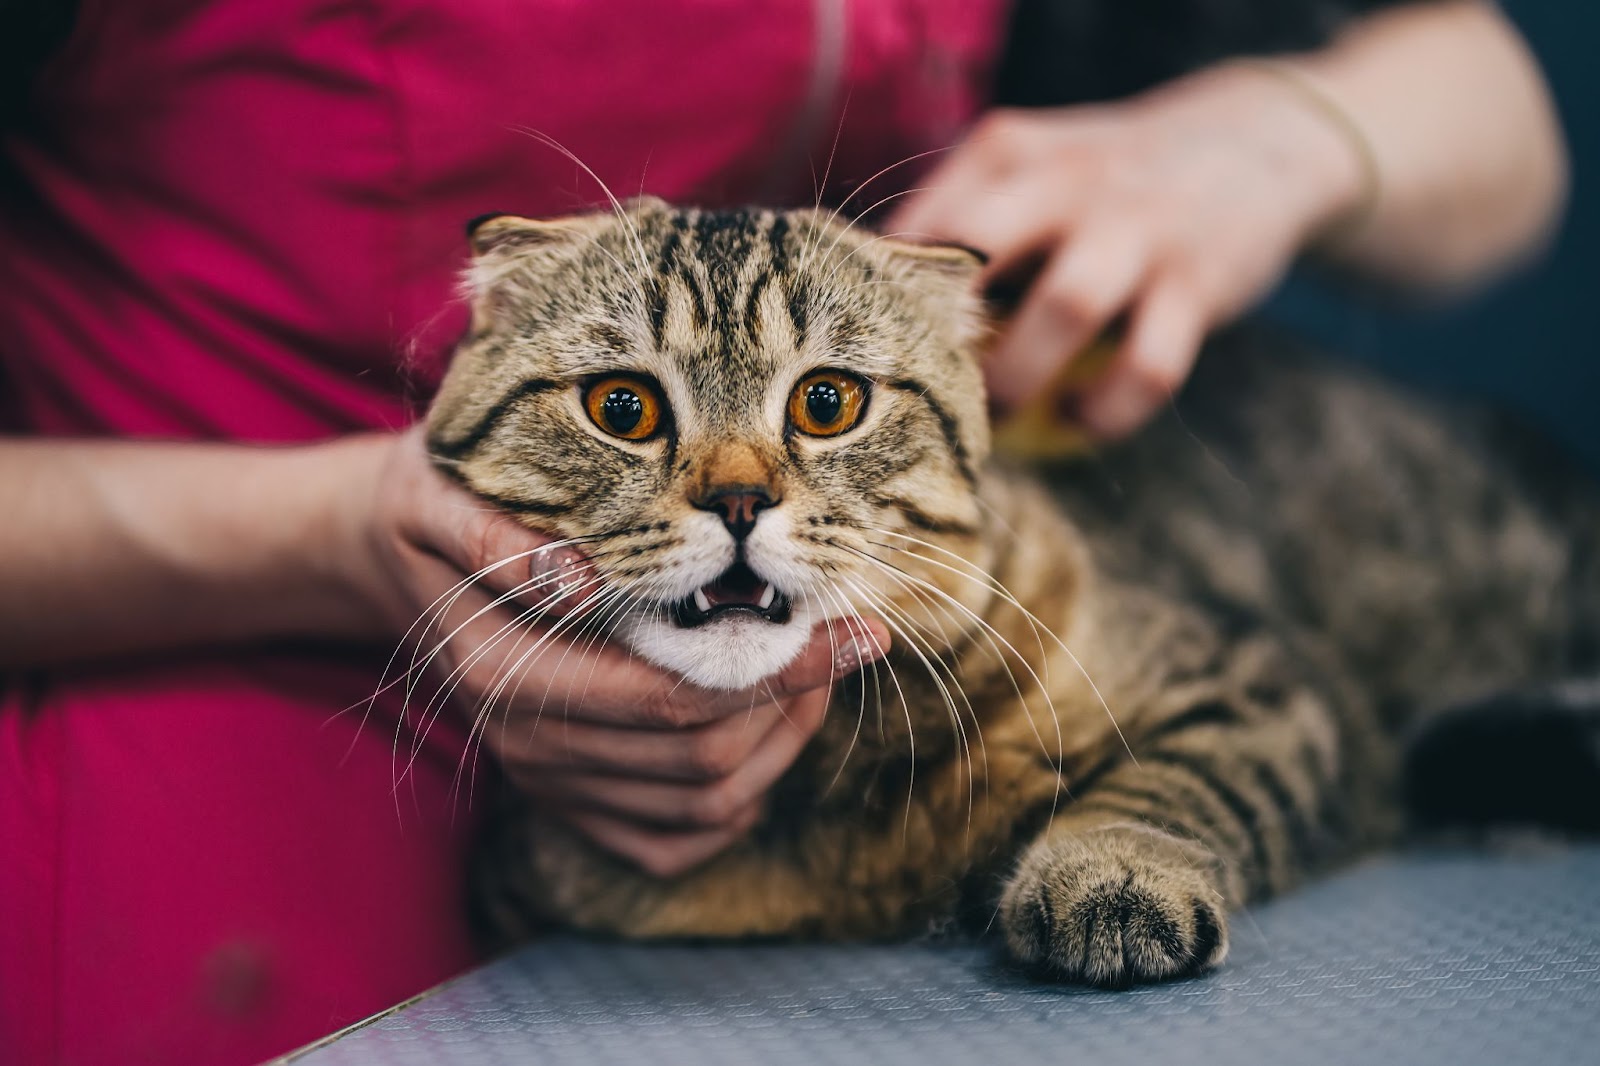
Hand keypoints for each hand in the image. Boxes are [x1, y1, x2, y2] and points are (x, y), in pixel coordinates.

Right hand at [338, 428, 888, 875]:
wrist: (396, 554)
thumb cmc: (437, 504)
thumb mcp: (436, 491)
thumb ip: (492, 535)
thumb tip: (576, 578)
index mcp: (504, 671)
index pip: (669, 695)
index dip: (774, 668)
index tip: (852, 625)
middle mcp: (527, 742)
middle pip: (700, 757)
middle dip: (794, 700)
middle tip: (847, 636)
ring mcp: (549, 779)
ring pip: (702, 803)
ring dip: (781, 745)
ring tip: (820, 672)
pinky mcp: (567, 799)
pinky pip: (669, 844)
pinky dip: (736, 808)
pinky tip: (764, 738)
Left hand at [889, 64, 1366, 437]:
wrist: (1257, 144)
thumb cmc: (1104, 180)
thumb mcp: (1029, 165)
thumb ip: (955, 217)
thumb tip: (868, 305)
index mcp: (1009, 152)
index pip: (921, 225)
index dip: (883, 301)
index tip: (867, 362)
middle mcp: (1070, 181)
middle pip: (978, 247)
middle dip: (941, 330)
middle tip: (920, 392)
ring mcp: (1139, 230)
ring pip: (1066, 306)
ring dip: (1017, 375)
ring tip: (992, 415)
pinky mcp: (1198, 284)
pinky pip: (1149, 366)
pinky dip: (1106, 409)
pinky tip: (1077, 417)